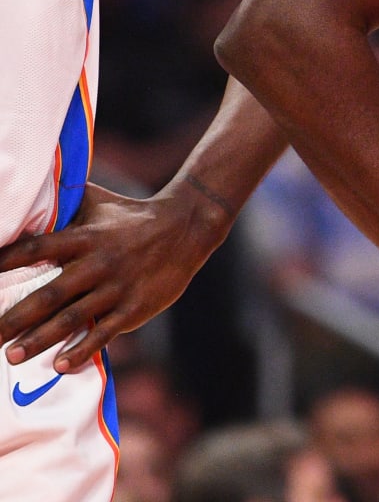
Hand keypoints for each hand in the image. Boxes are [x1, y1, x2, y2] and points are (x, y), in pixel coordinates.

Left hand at [0, 182, 228, 371]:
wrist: (187, 226)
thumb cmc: (133, 215)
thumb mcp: (99, 201)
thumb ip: (66, 199)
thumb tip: (33, 186)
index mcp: (86, 237)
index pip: (37, 249)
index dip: (7, 261)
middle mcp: (99, 262)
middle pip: (50, 294)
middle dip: (15, 318)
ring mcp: (118, 286)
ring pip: (74, 317)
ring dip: (40, 339)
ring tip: (12, 356)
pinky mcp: (136, 306)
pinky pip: (106, 331)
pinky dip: (82, 349)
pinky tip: (60, 365)